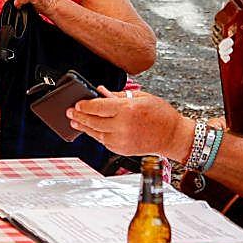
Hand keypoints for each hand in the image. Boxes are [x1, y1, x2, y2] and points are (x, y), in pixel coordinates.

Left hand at [67, 90, 192, 161]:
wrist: (172, 136)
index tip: (77, 103)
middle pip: (93, 121)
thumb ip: (119, 96)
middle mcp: (123, 126)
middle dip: (79, 116)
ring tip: (75, 122)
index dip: (84, 105)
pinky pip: (104, 142)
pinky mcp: (122, 150)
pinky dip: (96, 135)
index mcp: (127, 109)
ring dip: (84, 127)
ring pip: (96, 133)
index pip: (98, 106)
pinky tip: (91, 130)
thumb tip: (101, 92)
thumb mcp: (142, 97)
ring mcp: (122, 140)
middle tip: (70, 112)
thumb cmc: (161, 115)